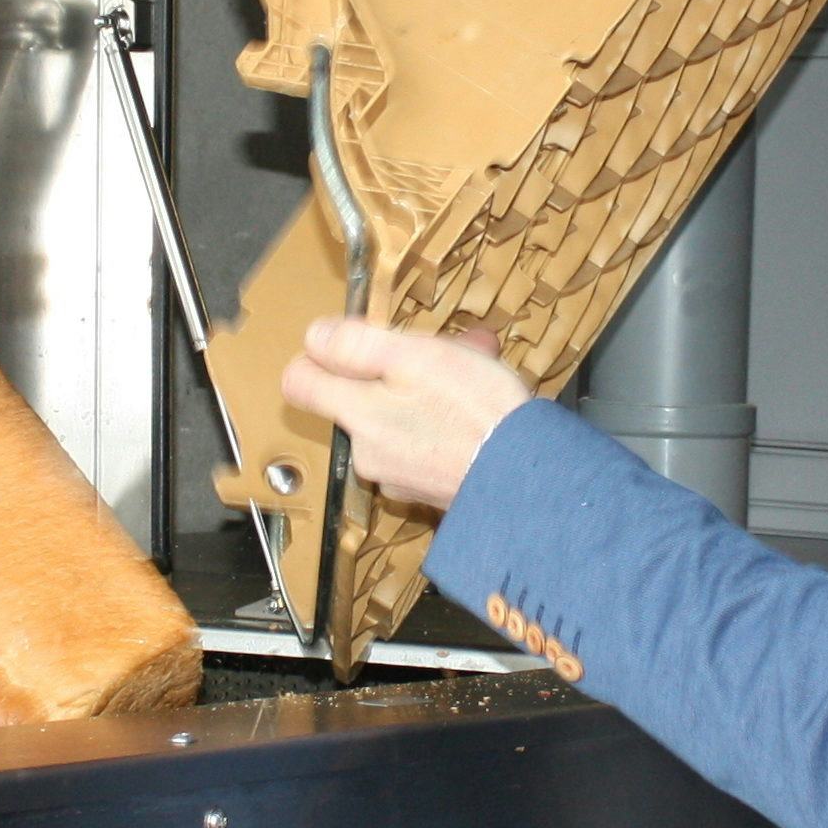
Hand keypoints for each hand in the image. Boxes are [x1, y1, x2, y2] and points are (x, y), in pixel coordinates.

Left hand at [279, 320, 535, 509]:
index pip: (298, 383)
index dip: (317, 356)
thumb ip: (355, 345)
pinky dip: (445, 424)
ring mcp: (399, 476)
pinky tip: (481, 412)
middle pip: (358, 399)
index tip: (349, 344)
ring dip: (429, 393)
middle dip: (395, 370)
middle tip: (445, 351)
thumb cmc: (475, 412)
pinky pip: (425, 445)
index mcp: (357, 415)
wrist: (529, 480)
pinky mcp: (431, 491)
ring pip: (398, 418)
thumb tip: (313, 337)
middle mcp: (367, 453)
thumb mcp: (415, 357)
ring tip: (477, 373)